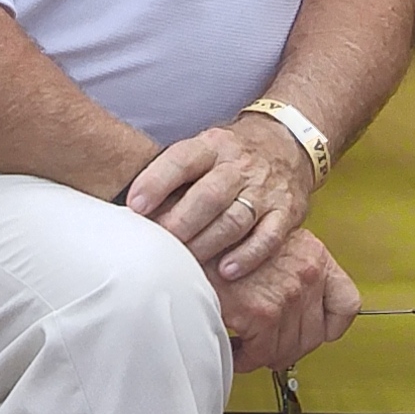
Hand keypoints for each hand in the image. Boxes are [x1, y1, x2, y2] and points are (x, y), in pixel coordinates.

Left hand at [123, 114, 316, 280]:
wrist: (286, 142)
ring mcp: (265, 189)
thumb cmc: (228, 157)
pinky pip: (268, 237)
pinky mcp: (287, 211)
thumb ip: (172, 174)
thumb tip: (127, 207)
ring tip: (185, 264)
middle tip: (158, 245)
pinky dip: (247, 256)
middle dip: (180, 223)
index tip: (134, 206)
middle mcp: (239, 165)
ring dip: (207, 244)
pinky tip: (227, 271)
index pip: (181, 160)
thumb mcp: (201, 149)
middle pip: (209, 195)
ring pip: (235, 219)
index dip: (156, 183)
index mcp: (212, 146)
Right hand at [214, 229, 359, 372]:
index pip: (346, 304)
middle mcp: (307, 275)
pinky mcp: (261, 313)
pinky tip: (235, 348)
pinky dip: (246, 358)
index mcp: (314, 255)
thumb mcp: (270, 241)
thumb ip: (290, 269)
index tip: (316, 332)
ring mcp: (287, 295)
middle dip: (288, 347)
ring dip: (265, 354)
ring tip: (248, 348)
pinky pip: (260, 353)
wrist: (189, 235)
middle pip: (314, 336)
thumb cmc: (222, 236)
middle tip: (269, 346)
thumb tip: (292, 305)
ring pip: (287, 350)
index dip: (330, 326)